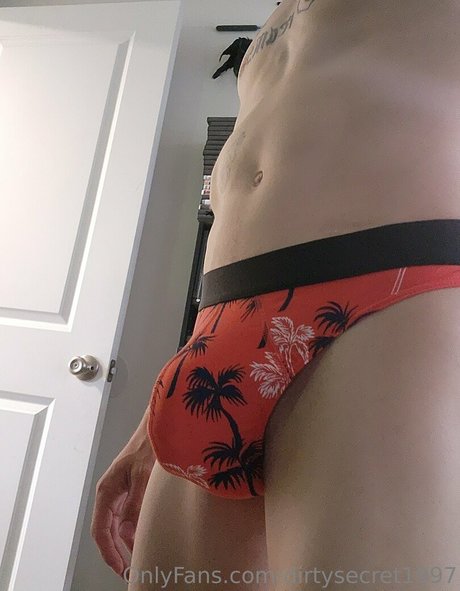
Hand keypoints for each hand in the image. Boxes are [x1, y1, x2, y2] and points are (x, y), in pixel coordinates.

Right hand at [91, 409, 154, 576]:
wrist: (158, 426)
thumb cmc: (148, 445)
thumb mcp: (142, 476)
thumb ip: (133, 504)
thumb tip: (127, 532)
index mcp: (107, 490)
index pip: (101, 529)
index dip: (109, 551)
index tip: (120, 567)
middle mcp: (110, 492)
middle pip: (106, 530)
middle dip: (116, 551)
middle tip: (128, 570)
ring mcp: (119, 490)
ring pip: (116, 524)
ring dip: (123, 541)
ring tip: (135, 558)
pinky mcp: (130, 488)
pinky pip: (126, 515)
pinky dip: (131, 528)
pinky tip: (140, 536)